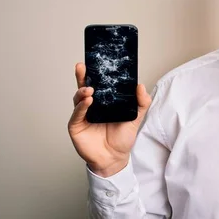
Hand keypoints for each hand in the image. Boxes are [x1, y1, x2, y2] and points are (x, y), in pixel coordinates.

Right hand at [67, 62, 151, 176]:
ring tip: (90, 89)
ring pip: (78, 98)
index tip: (95, 60)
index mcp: (104, 101)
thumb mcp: (135, 117)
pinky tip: (87, 101)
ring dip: (82, 91)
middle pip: (84, 86)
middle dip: (82, 75)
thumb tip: (141, 85)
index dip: (95, 72)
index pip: (98, 83)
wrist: (115, 158)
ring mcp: (82, 115)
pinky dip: (81, 107)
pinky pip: (77, 114)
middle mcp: (91, 106)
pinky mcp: (76, 126)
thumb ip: (141, 102)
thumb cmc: (122, 138)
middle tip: (82, 66)